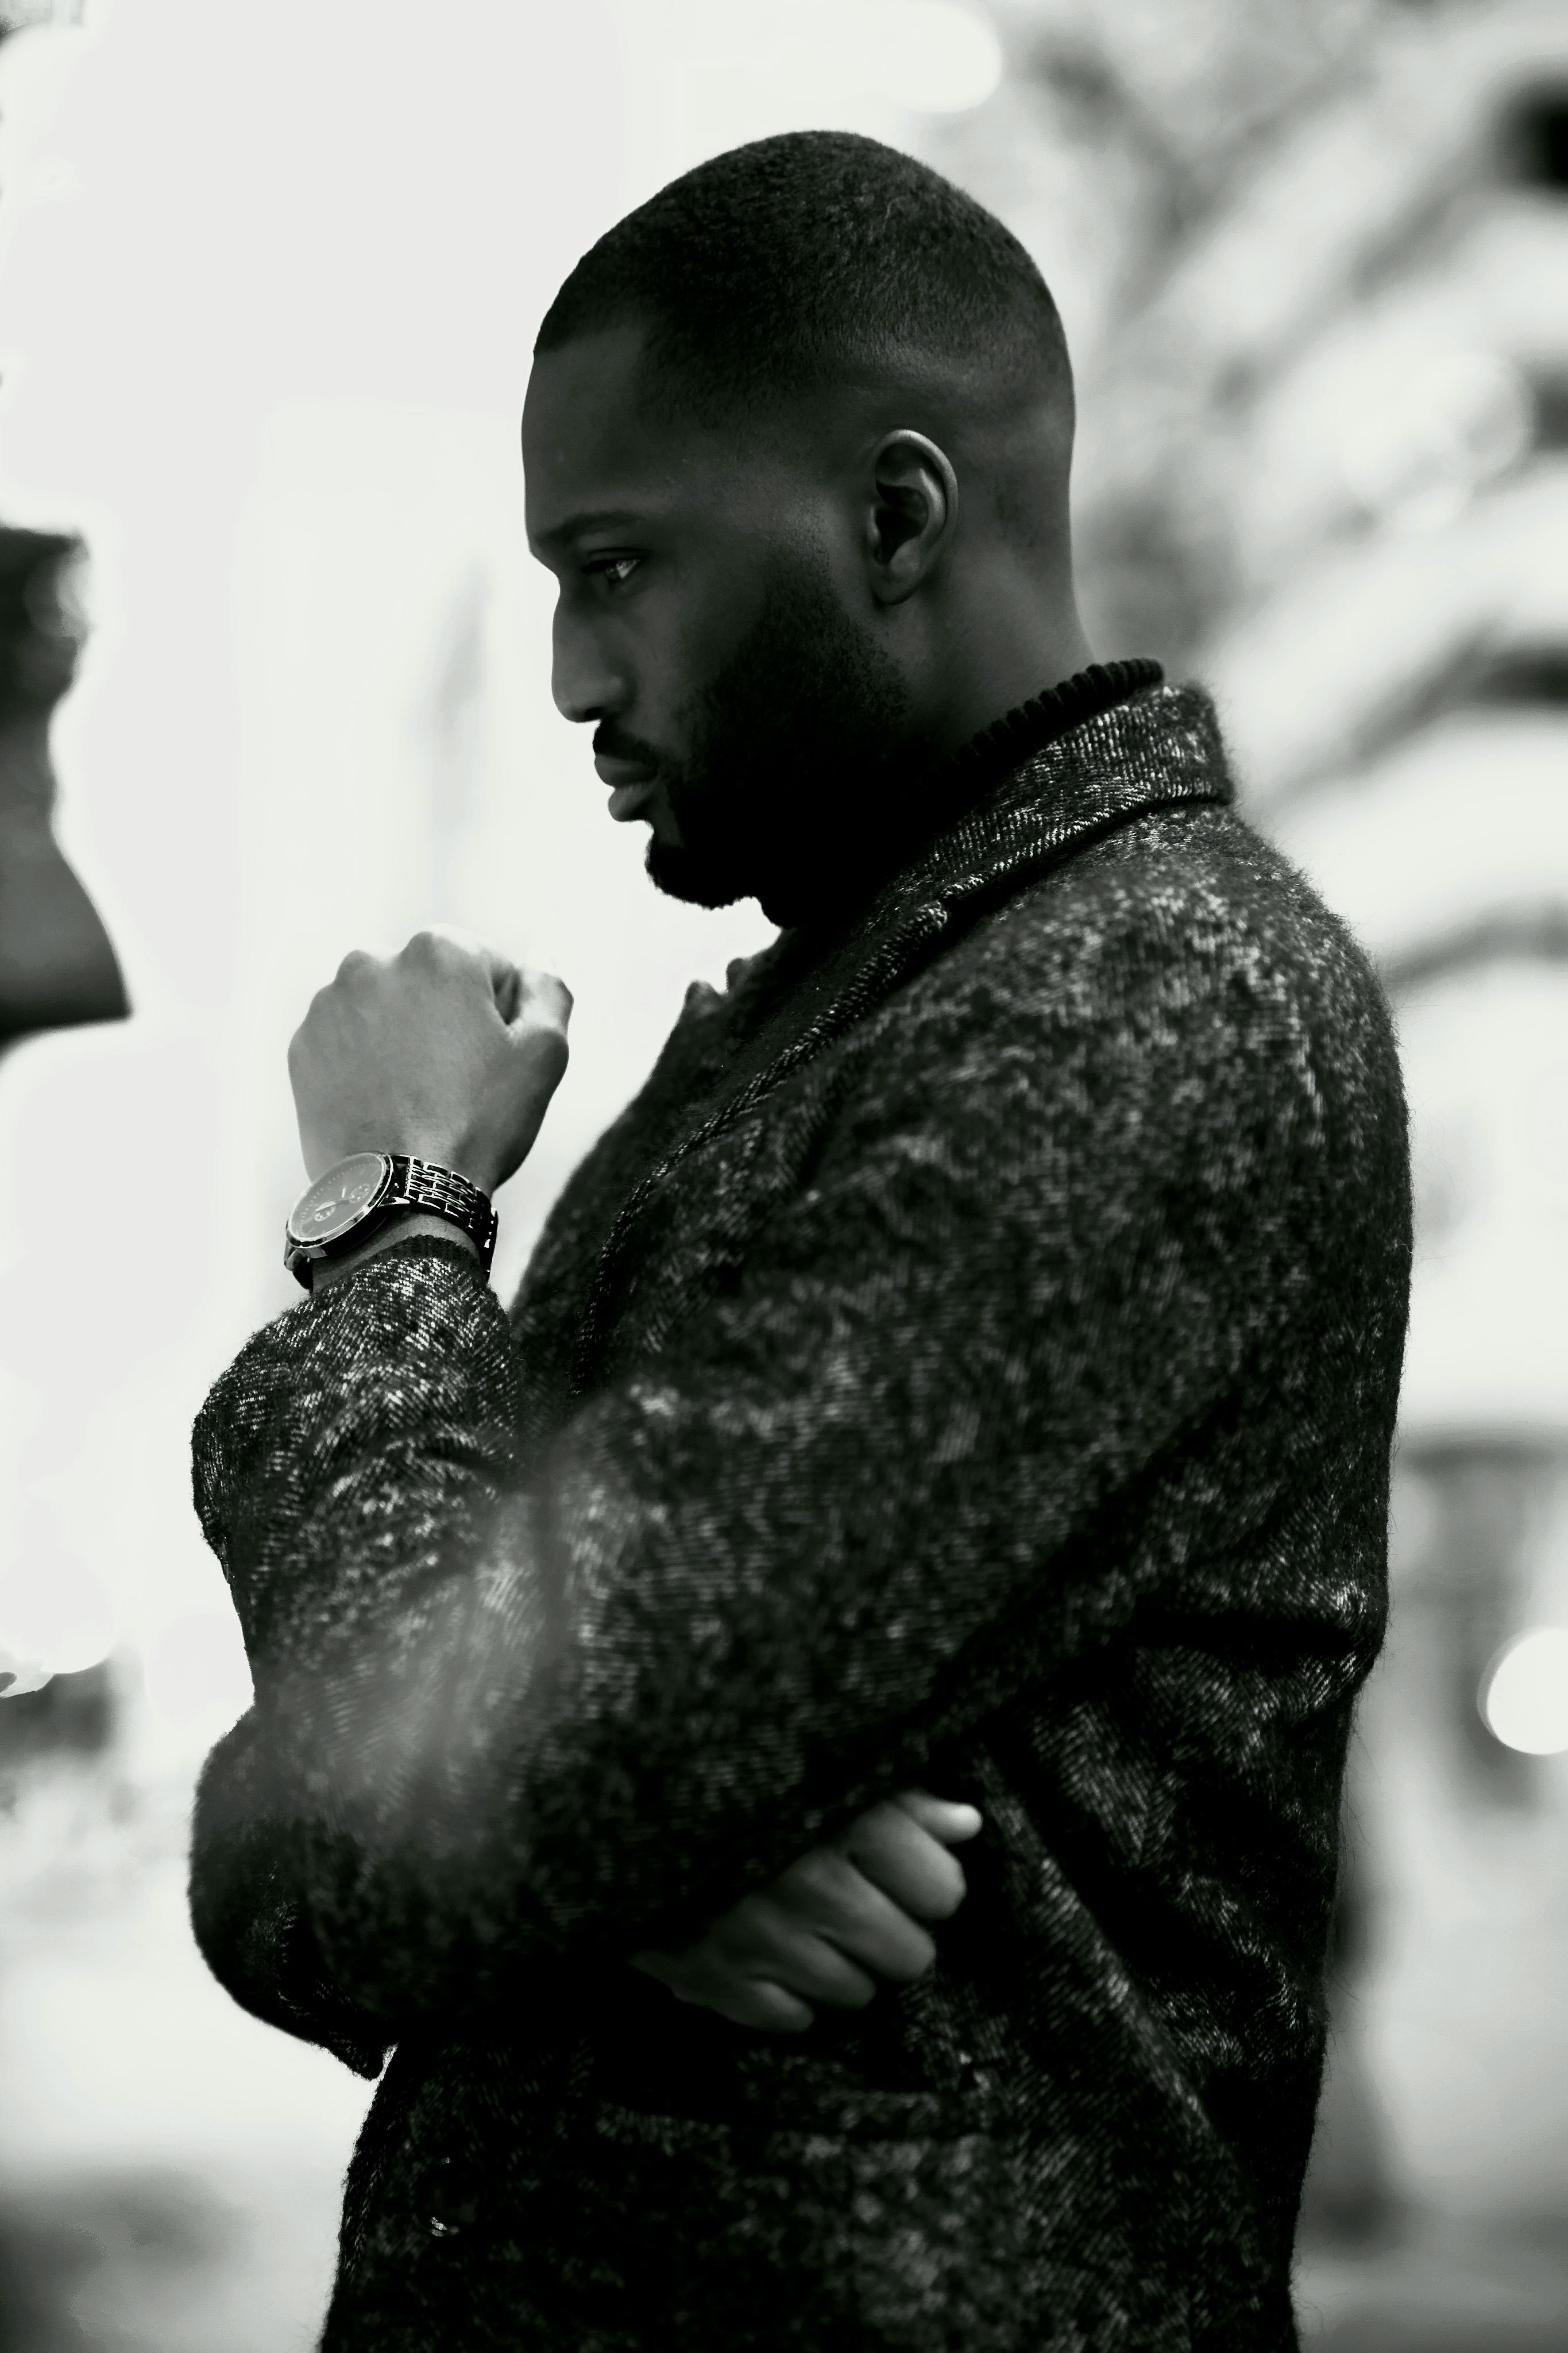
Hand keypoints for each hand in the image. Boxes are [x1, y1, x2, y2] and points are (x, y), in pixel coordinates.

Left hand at [288, 928, 571, 1193]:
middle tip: (459, 1079)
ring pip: (384, 1010)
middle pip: (429, 982)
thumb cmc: (478, 1122)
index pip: (486, 964)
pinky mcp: (302, 1047)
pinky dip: (365, 1064)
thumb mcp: (544, 1053)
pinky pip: (346, 1043)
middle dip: (446, 1018)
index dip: (502, 1013)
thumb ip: (548, 989)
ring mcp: (329, 1005)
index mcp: (438, 951)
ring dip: (403, 1038)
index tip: (496, 1057)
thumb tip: (538, 959)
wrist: (399, 1194)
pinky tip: (386, 1104)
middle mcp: (372, 961)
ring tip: (419, 1097)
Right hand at [630, 1789, 981, 2034]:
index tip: (901, 1867)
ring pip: (855, 1993)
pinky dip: (788, 1993)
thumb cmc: (738, 1765)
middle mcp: (811, 1887)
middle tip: (858, 1898)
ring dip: (842, 1962)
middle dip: (892, 1929)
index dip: (928, 1881)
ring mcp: (760, 1940)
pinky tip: (770, 1949)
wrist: (612, 1793)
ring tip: (809, 1920)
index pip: (943, 1892)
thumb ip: (901, 1794)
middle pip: (909, 1955)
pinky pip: (791, 2019)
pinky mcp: (712, 1980)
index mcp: (847, 1820)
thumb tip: (968, 1824)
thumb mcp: (825, 1756)